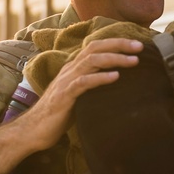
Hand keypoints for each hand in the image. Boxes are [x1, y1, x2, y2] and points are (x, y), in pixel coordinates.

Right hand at [14, 37, 143, 151]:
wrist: (34, 130)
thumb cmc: (59, 114)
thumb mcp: (78, 95)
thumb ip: (92, 85)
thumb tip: (116, 84)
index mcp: (74, 68)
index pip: (96, 47)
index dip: (116, 43)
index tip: (137, 45)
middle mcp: (70, 70)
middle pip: (95, 48)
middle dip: (119, 45)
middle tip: (140, 47)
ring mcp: (66, 81)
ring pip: (91, 61)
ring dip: (114, 59)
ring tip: (134, 61)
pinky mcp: (65, 96)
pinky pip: (84, 82)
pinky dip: (100, 78)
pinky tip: (116, 77)